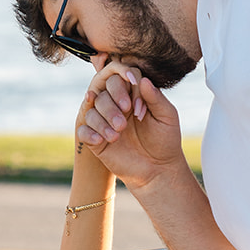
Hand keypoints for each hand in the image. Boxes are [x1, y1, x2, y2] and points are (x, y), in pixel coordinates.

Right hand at [77, 63, 185, 189]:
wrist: (158, 170)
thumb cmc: (165, 141)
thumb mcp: (167, 117)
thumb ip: (156, 97)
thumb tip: (142, 79)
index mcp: (132, 96)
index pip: (118, 79)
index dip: (124, 89)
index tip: (136, 107)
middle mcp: (116, 106)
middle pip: (102, 93)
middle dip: (111, 107)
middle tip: (124, 124)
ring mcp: (104, 123)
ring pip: (91, 111)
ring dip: (102, 122)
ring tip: (117, 136)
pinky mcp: (96, 140)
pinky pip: (83, 131)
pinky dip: (90, 134)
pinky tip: (103, 141)